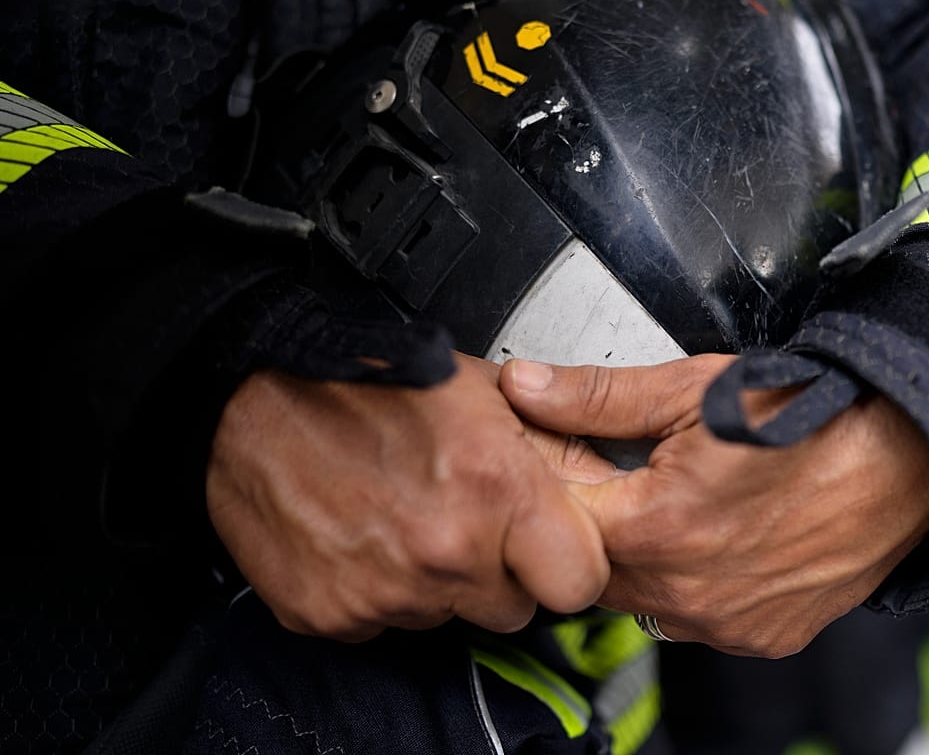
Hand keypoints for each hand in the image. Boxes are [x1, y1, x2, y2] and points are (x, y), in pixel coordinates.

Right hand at [207, 353, 612, 641]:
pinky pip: (382, 624)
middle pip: (513, 610)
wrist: (249, 397)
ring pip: (446, 618)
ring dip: (436, 582)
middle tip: (464, 520)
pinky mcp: (331, 614)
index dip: (567, 565)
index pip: (579, 584)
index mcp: (497, 491)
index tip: (551, 549)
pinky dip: (376, 591)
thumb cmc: (367, 381)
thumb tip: (602, 478)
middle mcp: (446, 551)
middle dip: (499, 574)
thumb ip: (552, 445)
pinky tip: (363, 535)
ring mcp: (386, 591)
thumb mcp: (482, 392)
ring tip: (404, 515)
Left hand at [501, 354, 928, 657]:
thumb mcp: (693, 386)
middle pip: (593, 568)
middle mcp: (687, 592)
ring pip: (644, 600)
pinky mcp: (763, 636)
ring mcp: (726, 622)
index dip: (549, 482)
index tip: (563, 456)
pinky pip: (701, 619)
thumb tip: (527, 387)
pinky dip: (696, 585)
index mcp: (656, 527)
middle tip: (623, 474)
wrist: (909, 456)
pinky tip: (722, 538)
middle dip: (594, 523)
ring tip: (680, 503)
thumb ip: (597, 396)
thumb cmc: (814, 415)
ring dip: (644, 559)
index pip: (551, 521)